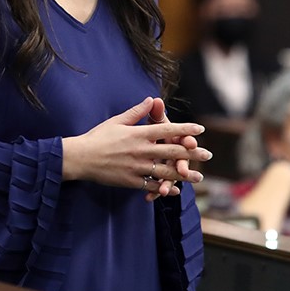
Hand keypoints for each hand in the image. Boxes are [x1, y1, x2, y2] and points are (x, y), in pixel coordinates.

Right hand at [62, 97, 211, 197]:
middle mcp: (141, 150)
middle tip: (208, 155)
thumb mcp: (117, 121)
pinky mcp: (131, 181)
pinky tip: (176, 191)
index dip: (185, 130)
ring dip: (184, 175)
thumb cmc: (98, 137)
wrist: (81, 158)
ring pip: (166, 172)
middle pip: (172, 152)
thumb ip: (136, 112)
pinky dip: (165, 188)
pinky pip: (152, 186)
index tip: (200, 130)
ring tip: (199, 177)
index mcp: (138, 134)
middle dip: (192, 153)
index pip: (167, 130)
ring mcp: (137, 167)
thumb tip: (151, 99)